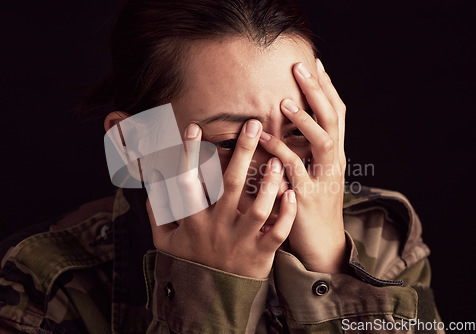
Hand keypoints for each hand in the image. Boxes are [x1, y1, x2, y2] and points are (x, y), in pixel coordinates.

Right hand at [146, 120, 296, 278]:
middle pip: (230, 185)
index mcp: (193, 221)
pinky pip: (276, 234)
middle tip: (253, 124)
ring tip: (278, 159)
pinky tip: (291, 195)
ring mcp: (240, 242)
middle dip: (242, 152)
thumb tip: (152, 183)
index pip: (188, 182)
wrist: (210, 301)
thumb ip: (158, 211)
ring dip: (268, 183)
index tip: (194, 128)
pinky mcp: (260, 255)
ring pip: (257, 209)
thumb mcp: (165, 240)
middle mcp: (217, 228)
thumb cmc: (189, 264)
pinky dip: (286, 215)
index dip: (189, 154)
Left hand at [259, 59, 347, 273]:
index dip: (327, 88)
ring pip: (322, 141)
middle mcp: (334, 162)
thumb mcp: (316, 175)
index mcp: (335, 154)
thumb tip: (288, 126)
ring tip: (285, 102)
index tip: (315, 64)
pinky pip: (295, 170)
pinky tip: (265, 139)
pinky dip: (281, 152)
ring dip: (305, 120)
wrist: (323, 246)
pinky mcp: (308, 197)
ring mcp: (324, 178)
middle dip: (317, 92)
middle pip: (332, 119)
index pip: (337, 113)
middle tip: (300, 68)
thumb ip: (306, 151)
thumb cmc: (314, 206)